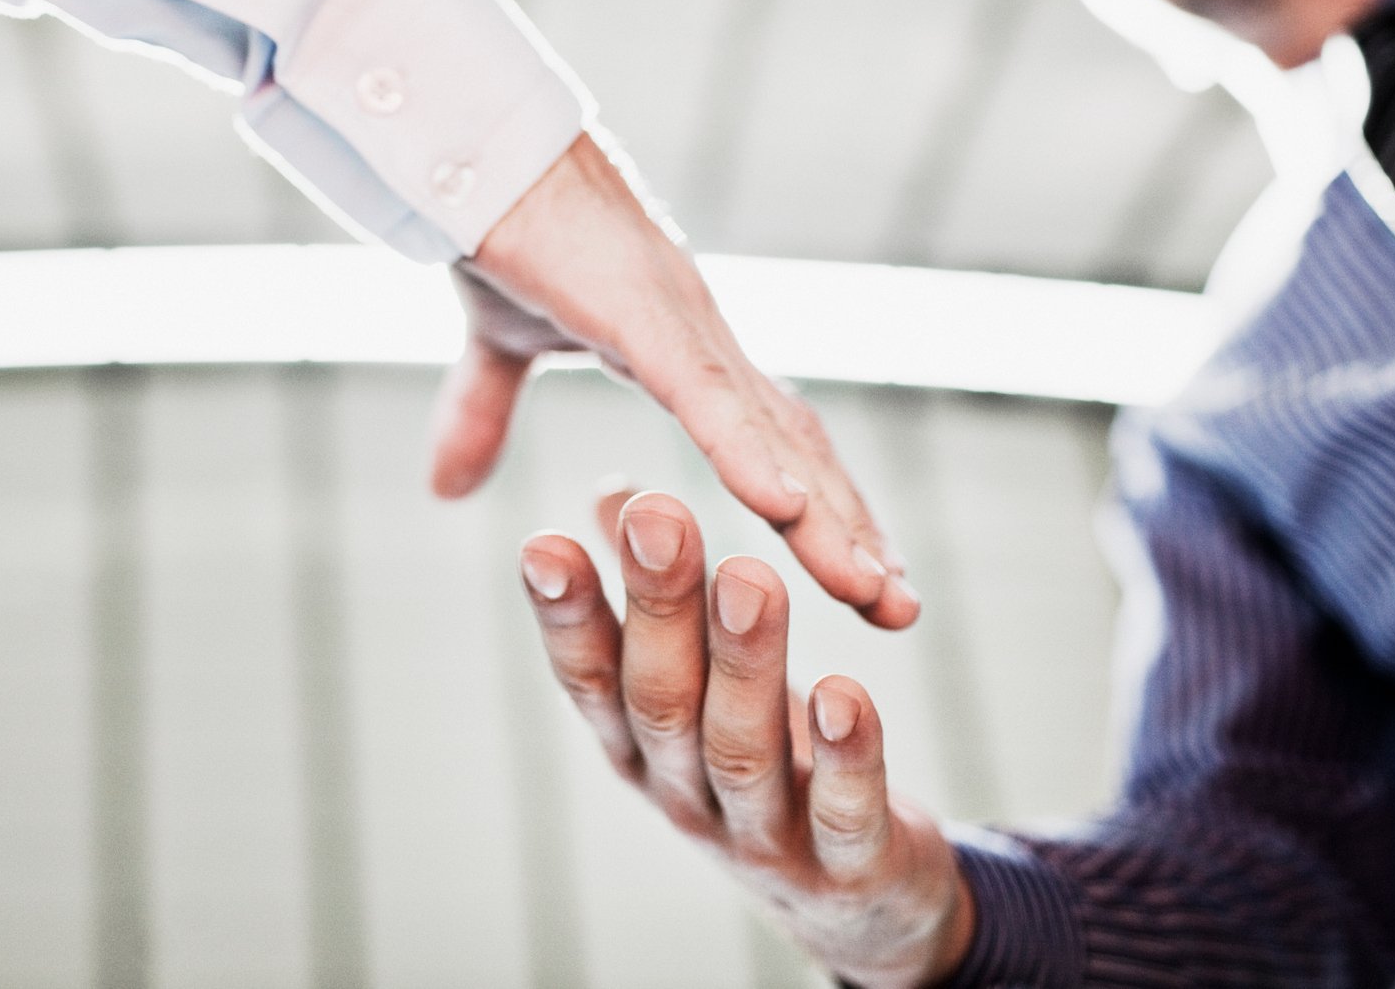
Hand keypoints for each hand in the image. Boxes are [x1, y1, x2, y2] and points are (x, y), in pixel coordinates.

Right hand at [429, 132, 917, 627]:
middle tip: (900, 610)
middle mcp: (701, 340)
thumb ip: (484, 414)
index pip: (769, 444)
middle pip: (796, 451)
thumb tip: (446, 489)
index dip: (817, 514)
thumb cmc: (496, 222)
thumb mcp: (494, 345)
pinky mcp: (638, 309)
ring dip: (824, 516)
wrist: (470, 149)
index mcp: (679, 350)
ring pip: (769, 434)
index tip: (860, 582)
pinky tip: (788, 509)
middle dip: (850, 531)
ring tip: (872, 591)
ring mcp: (679, 323)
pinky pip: (704, 392)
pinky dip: (747, 451)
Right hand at [517, 492, 973, 987]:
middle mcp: (685, 792)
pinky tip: (845, 688)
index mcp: (641, 745)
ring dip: (745, 662)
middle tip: (661, 515)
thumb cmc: (762, 760)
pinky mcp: (844, 866)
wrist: (852, 904)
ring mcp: (761, 835)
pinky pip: (842, 812)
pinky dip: (844, 755)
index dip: (566, 617)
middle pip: (660, 701)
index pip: (591, 676)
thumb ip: (655, 594)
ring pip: (741, 749)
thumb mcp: (703, 680)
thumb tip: (612, 490)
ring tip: (751, 576)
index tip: (542, 543)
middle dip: (659, 607)